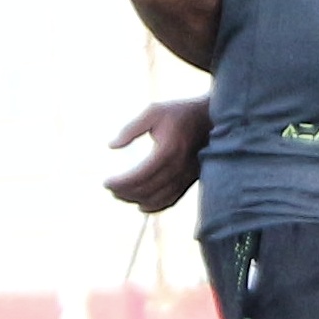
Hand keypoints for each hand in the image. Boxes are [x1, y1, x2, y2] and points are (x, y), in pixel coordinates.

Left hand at [105, 98, 211, 213]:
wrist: (212, 119)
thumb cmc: (180, 113)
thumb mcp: (153, 112)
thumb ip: (131, 129)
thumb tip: (111, 145)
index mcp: (167, 150)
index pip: (139, 175)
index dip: (121, 182)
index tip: (106, 182)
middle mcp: (178, 167)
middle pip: (146, 189)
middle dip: (124, 192)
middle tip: (110, 189)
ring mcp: (186, 177)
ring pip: (157, 198)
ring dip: (136, 200)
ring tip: (121, 195)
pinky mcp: (190, 181)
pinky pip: (171, 200)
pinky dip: (155, 206)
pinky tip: (141, 205)